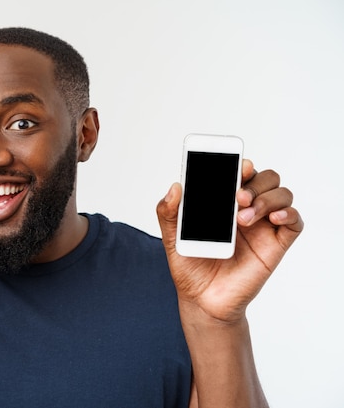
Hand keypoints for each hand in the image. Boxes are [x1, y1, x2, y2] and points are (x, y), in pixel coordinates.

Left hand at [156, 159, 302, 322]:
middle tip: (238, 198)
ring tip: (244, 218)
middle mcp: (247, 209)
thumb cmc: (190, 267)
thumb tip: (175, 187)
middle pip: (266, 178)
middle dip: (255, 182)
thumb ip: (168, 213)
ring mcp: (263, 226)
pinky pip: (295, 222)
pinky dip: (289, 213)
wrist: (202, 300)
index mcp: (224, 202)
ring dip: (267, 198)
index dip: (242, 164)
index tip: (237, 165)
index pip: (241, 173)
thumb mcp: (172, 238)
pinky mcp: (276, 244)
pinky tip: (274, 218)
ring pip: (282, 194)